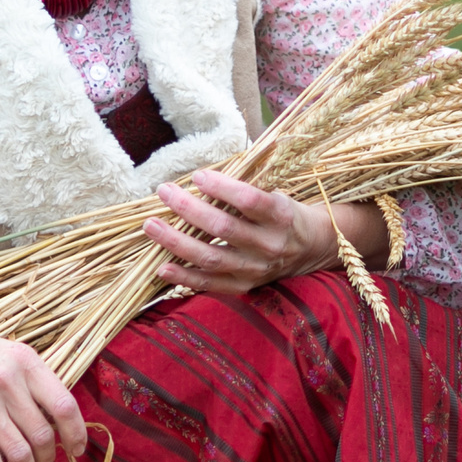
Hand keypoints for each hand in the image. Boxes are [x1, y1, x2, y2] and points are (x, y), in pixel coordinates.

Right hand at [0, 301, 87, 461]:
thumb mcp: (6, 351)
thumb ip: (33, 380)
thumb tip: (60, 417)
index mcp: (26, 361)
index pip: (64, 406)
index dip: (77, 434)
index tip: (78, 450)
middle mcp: (7, 381)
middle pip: (43, 435)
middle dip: (50, 458)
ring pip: (19, 451)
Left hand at [143, 168, 387, 296]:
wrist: (309, 248)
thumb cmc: (283, 213)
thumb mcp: (274, 193)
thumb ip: (243, 187)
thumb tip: (200, 177)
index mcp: (280, 215)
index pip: (249, 200)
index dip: (221, 188)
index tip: (197, 176)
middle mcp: (269, 244)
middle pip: (223, 228)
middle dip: (188, 209)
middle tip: (163, 192)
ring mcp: (255, 269)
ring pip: (210, 257)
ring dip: (176, 242)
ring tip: (151, 226)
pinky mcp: (243, 286)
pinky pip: (209, 285)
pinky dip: (183, 278)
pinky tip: (161, 267)